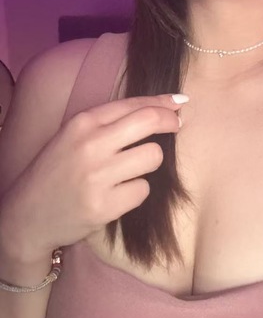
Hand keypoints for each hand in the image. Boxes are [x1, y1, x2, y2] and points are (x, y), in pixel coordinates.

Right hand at [0, 94, 186, 262]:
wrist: (26, 215)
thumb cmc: (58, 170)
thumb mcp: (75, 135)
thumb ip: (111, 121)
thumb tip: (163, 105)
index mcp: (83, 122)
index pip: (134, 104)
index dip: (163, 102)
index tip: (180, 103)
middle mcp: (90, 145)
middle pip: (149, 122)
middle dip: (170, 122)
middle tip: (176, 126)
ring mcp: (97, 177)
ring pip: (153, 156)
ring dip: (150, 162)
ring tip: (131, 170)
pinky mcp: (103, 207)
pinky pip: (143, 190)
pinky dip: (137, 191)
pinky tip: (119, 194)